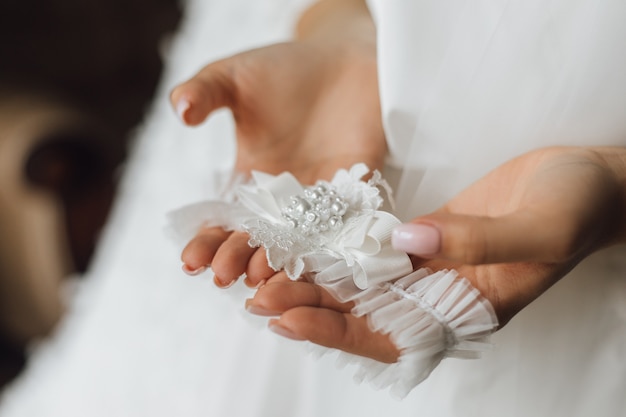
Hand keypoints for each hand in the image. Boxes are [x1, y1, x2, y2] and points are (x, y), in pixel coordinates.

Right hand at [171, 1, 384, 286]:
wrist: (342, 59)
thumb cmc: (282, 68)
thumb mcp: (233, 77)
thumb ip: (205, 92)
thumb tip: (181, 110)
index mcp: (247, 180)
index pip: (222, 219)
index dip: (206, 240)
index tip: (190, 261)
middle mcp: (282, 200)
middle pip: (257, 239)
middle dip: (238, 258)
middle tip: (226, 277)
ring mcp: (320, 200)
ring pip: (299, 242)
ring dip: (281, 263)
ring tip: (264, 279)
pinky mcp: (357, 191)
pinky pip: (347, 225)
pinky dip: (336, 246)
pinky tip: (322, 266)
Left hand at [246, 146, 625, 361]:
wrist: (589, 180)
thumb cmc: (577, 209)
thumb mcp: (540, 228)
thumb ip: (479, 242)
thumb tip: (410, 243)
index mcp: (467, 311)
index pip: (391, 336)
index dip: (337, 332)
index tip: (288, 318)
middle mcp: (441, 296)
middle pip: (363, 314)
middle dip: (310, 307)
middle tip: (258, 296)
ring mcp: (431, 266)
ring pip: (362, 284)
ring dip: (316, 281)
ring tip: (266, 275)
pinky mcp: (426, 236)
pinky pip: (375, 250)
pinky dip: (340, 251)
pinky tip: (305, 245)